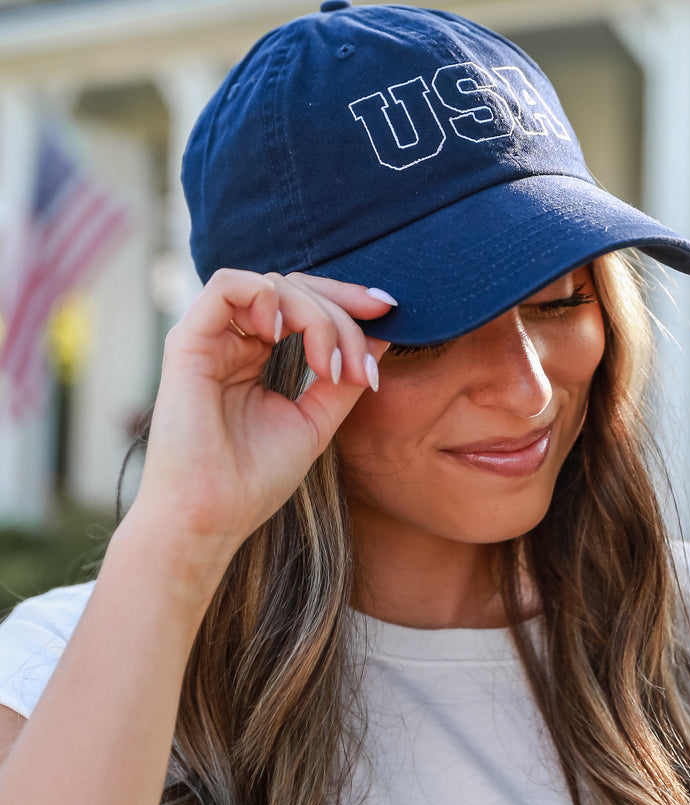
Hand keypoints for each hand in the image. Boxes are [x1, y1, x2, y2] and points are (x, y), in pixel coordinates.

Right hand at [130, 268, 392, 559]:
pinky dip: (267, 298)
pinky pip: (226, 285)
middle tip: (360, 365)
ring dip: (315, 315)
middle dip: (341, 313)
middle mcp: (231, 341)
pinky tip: (284, 336)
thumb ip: (344, 377)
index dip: (348, 301)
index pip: (305, 304)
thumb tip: (381, 333)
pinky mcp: (187, 342)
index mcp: (255, 356)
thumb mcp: (315, 421)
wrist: (210, 519)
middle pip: (295, 288)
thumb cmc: (253, 481)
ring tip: (328, 367)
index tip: (388, 313)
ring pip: (272, 285)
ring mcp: (209, 339)